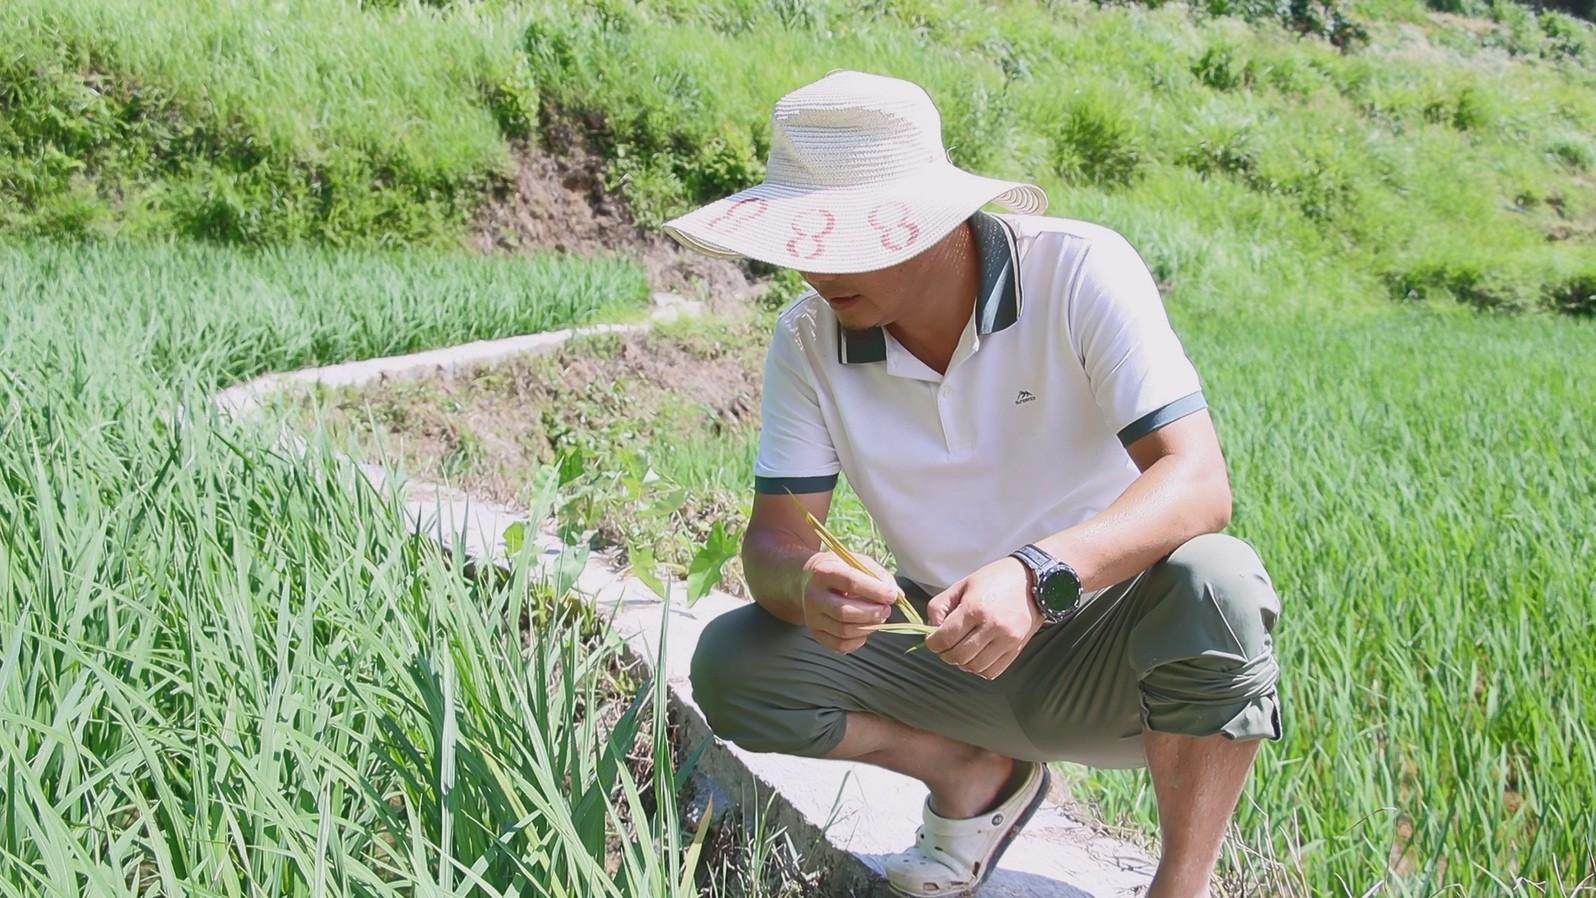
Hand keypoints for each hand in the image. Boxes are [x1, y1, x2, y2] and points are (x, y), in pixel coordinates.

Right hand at [800, 551, 899, 653]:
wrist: (809, 580)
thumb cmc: (840, 569)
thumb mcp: (857, 562)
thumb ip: (879, 575)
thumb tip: (897, 595)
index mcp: (824, 572)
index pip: (851, 583)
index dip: (875, 591)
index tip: (892, 596)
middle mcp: (814, 596)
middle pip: (844, 612)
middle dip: (872, 614)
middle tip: (886, 609)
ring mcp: (812, 617)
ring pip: (843, 631)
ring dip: (868, 628)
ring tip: (877, 618)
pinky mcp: (815, 632)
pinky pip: (839, 645)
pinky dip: (857, 642)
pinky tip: (864, 630)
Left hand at [924, 557, 1040, 679]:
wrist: (1034, 580)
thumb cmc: (996, 579)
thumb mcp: (962, 585)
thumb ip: (940, 606)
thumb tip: (932, 628)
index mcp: (975, 608)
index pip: (945, 638)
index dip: (932, 643)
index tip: (932, 639)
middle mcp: (992, 627)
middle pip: (958, 656)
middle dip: (945, 654)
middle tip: (945, 645)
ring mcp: (1007, 640)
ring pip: (974, 667)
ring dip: (962, 663)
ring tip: (962, 650)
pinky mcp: (1017, 649)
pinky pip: (992, 671)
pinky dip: (979, 669)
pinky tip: (977, 656)